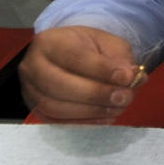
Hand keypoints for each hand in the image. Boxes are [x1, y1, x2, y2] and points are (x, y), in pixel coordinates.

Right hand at [18, 26, 144, 121]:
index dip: (101, 70)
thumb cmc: (88, 48)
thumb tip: (133, 77)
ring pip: (55, 107)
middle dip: (97, 94)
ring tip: (118, 107)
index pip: (74, 57)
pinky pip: (56, 121)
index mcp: (50, 42)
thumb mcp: (107, 43)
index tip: (127, 77)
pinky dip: (84, 122)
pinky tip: (106, 117)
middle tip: (125, 97)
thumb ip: (120, 57)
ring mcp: (30, 90)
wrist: (67, 55)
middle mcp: (32, 66)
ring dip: (91, 111)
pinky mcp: (36, 109)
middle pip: (59, 85)